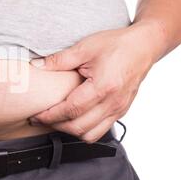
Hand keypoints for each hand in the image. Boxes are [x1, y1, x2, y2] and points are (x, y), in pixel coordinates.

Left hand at [30, 26, 157, 142]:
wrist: (144, 46)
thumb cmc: (117, 45)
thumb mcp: (85, 47)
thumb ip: (59, 60)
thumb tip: (37, 66)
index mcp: (103, 88)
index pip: (71, 110)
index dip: (50, 116)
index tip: (36, 116)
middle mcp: (112, 103)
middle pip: (79, 127)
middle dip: (56, 125)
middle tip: (41, 118)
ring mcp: (119, 110)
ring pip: (90, 135)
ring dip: (70, 131)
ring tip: (56, 120)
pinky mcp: (121, 111)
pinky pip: (101, 130)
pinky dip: (85, 129)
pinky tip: (74, 119)